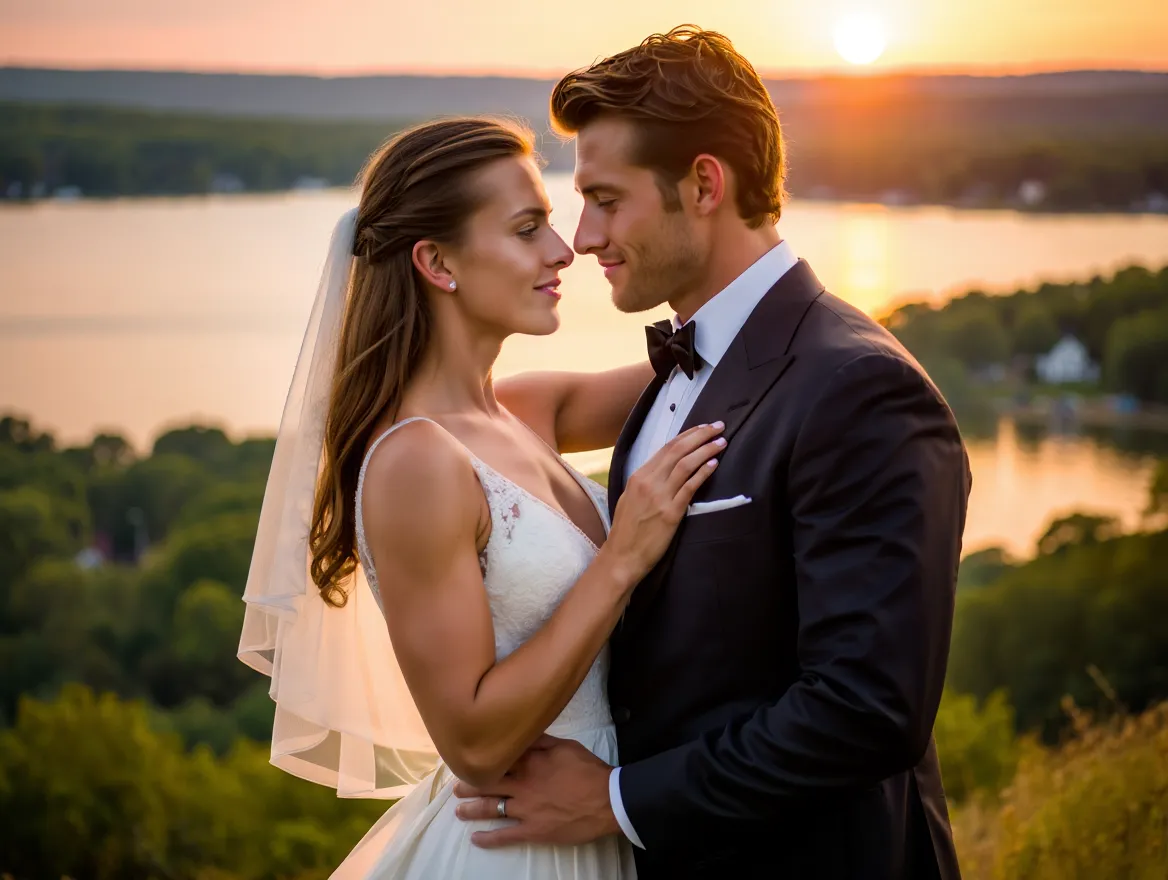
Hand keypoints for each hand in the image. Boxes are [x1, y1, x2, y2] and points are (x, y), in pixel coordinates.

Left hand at [453, 735, 619, 847]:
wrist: (607, 799)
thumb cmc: (588, 770)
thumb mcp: (565, 746)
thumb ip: (540, 741)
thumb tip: (522, 733)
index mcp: (529, 762)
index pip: (498, 759)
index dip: (482, 760)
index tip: (469, 759)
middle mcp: (522, 784)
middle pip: (487, 783)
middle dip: (468, 785)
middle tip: (456, 787)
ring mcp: (525, 809)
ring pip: (490, 808)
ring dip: (472, 810)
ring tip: (458, 810)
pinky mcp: (533, 830)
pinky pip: (505, 835)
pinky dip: (489, 839)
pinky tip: (476, 840)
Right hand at [604, 421, 725, 584]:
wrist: (622, 556)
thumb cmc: (626, 531)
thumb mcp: (630, 498)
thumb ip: (646, 482)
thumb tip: (665, 470)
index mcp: (638, 476)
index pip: (666, 448)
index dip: (687, 435)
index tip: (702, 427)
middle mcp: (648, 482)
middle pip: (678, 450)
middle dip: (700, 435)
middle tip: (718, 426)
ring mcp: (660, 497)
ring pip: (686, 464)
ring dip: (706, 450)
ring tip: (721, 442)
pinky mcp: (670, 513)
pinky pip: (690, 487)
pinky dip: (703, 472)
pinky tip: (714, 463)